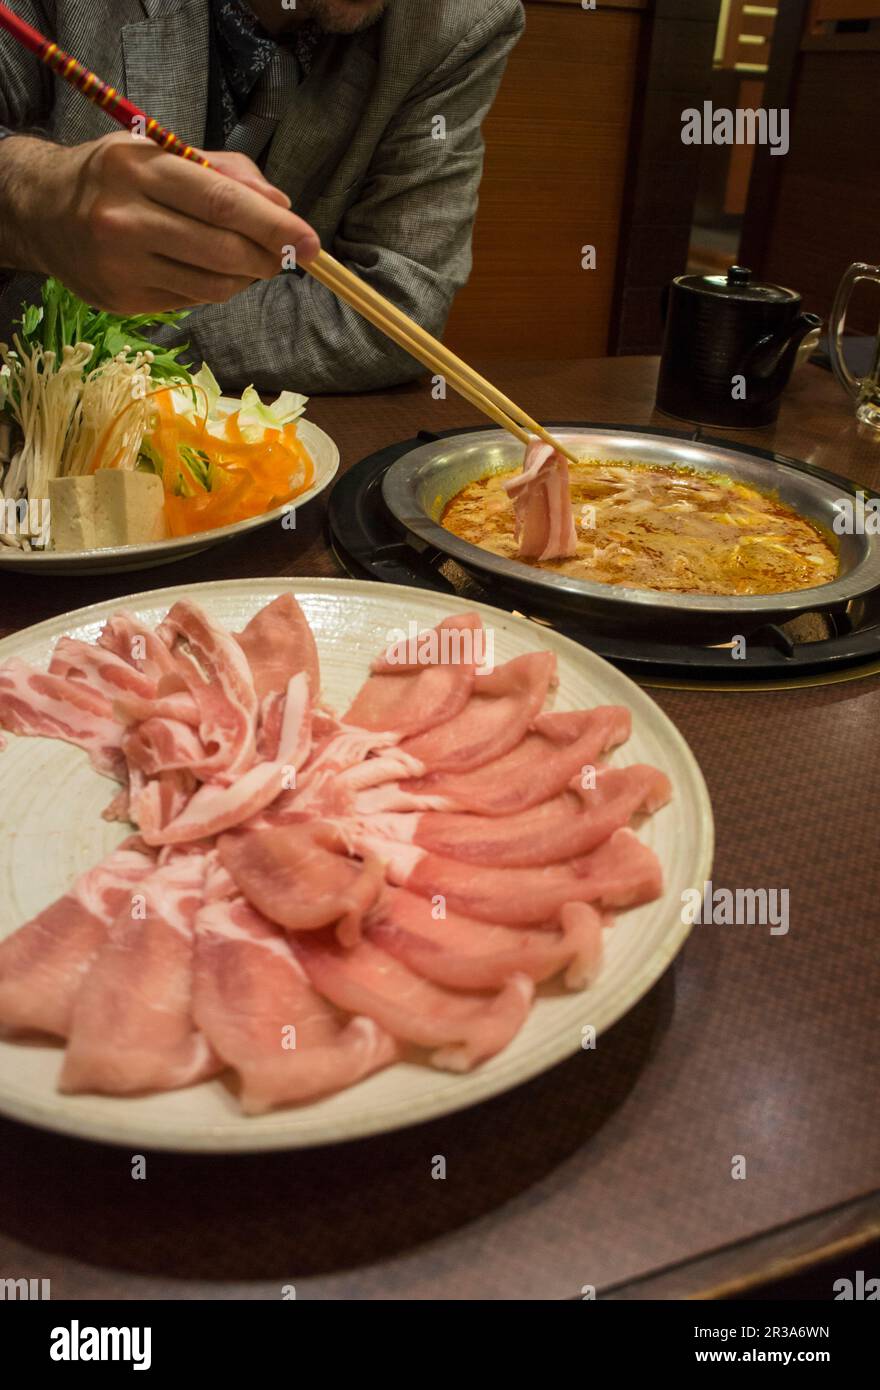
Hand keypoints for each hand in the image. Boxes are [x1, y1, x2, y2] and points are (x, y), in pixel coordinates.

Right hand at [0, 132, 320, 313]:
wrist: (41, 211)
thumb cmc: (114, 176)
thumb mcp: (160, 151)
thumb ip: (226, 172)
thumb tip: (282, 209)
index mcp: (139, 169)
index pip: (223, 203)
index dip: (274, 227)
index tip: (310, 242)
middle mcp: (125, 218)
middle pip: (223, 251)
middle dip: (268, 257)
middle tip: (288, 256)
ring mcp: (122, 266)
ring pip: (213, 285)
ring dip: (246, 277)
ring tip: (249, 260)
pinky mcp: (124, 301)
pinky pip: (192, 301)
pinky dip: (215, 288)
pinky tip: (209, 271)